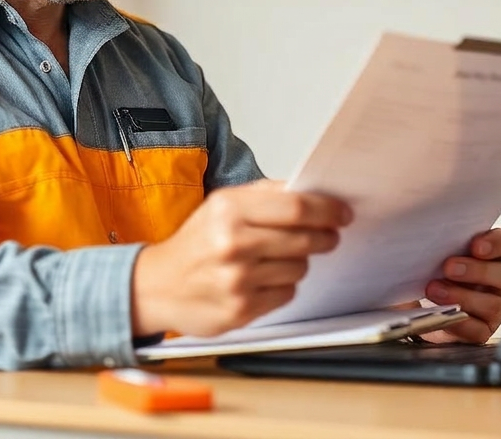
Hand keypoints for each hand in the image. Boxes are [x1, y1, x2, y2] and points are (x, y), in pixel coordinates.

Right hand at [131, 180, 350, 337]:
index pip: (296, 207)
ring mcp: (237, 280)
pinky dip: (283, 286)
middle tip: (329, 235)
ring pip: (300, 268)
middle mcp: (232, 243)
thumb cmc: (196, 243)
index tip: (343, 213)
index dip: (327, 210)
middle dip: (324, 236)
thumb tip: (311, 191)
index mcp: (228, 210)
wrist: (157, 286)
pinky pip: (287, 294)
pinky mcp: (241, 310)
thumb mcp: (221, 205)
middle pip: (304, 238)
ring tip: (278, 258)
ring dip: (299, 262)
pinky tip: (263, 280)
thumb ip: (264, 194)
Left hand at [423, 228, 500, 343]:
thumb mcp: (440, 250)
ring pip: (495, 305)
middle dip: (478, 271)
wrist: (423, 303)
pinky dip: (459, 322)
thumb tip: (418, 233)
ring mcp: (499, 308)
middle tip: (449, 267)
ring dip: (463, 297)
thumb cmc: (438, 268)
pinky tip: (442, 312)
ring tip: (435, 289)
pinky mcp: (484, 330)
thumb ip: (441, 241)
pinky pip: (478, 330)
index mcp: (500, 254)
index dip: (499, 244)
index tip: (476, 245)